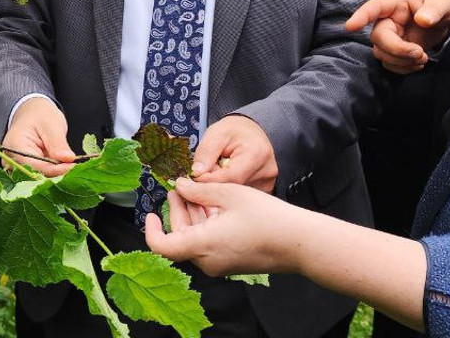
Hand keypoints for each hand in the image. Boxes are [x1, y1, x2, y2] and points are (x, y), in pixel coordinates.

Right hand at [2, 97, 74, 176]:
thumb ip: (58, 142)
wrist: (31, 115)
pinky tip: (65, 172)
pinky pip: (39, 179)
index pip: (35, 166)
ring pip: (38, 180)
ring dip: (56, 177)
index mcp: (15, 146)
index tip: (73, 167)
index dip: (55, 170)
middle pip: (35, 176)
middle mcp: (11, 161)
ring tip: (73, 171)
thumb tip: (67, 159)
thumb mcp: (51, 123)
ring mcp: (17, 168)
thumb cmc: (39, 116)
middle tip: (77, 171)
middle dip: (57, 176)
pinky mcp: (25, 172)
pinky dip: (53, 176)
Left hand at [144, 178, 293, 276]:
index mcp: (202, 246)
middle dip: (178, 211)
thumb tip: (180, 186)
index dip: (151, 230)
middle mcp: (207, 261)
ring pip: (195, 239)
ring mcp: (219, 264)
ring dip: (193, 216)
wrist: (299, 242)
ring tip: (196, 191)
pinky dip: (207, 225)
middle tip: (179, 187)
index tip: (150, 214)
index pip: (162, 247)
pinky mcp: (231, 262)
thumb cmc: (266, 217)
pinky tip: (214, 205)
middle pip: (179, 237)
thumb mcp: (229, 193)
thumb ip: (199, 189)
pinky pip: (209, 244)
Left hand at [191, 115, 276, 192]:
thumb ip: (206, 152)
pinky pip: (241, 198)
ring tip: (216, 173)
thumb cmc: (234, 131)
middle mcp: (266, 172)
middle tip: (202, 174)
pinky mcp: (265, 191)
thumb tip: (196, 173)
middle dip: (213, 185)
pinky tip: (225, 180)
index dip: (208, 180)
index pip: (230, 177)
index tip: (193, 177)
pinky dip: (229, 193)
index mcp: (257, 154)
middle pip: (233, 189)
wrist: (250, 132)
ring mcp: (268, 184)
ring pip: (236, 196)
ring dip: (220, 189)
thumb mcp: (216, 133)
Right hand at [344, 0, 449, 74]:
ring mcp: (388, 37)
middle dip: (398, 50)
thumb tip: (423, 20)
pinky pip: (389, 64)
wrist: (444, 18)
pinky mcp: (393, 51)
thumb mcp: (444, 1)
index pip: (374, 7)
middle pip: (378, 38)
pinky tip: (419, 63)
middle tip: (420, 53)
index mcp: (396, 3)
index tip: (350, 26)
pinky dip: (405, 69)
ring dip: (403, 62)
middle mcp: (387, 20)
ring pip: (382, 54)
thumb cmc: (441, 3)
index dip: (361, 16)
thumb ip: (435, 9)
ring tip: (423, 57)